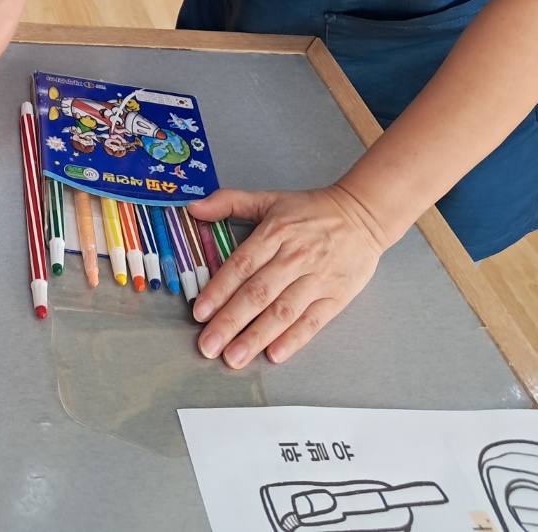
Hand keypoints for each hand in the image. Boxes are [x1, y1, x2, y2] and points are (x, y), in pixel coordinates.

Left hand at [185, 184, 389, 367]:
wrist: (363, 215)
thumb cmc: (310, 210)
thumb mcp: (269, 199)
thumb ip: (229, 202)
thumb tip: (193, 208)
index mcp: (274, 233)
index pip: (242, 265)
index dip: (219, 289)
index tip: (199, 312)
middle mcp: (294, 257)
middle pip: (258, 293)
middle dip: (231, 321)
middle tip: (208, 346)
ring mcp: (317, 278)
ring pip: (283, 311)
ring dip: (257, 336)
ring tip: (234, 357)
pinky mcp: (336, 296)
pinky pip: (312, 321)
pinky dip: (293, 339)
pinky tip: (274, 355)